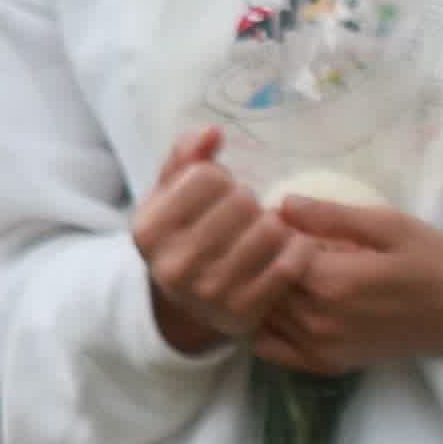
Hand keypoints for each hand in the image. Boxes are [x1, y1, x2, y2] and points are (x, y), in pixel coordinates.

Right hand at [131, 136, 307, 355]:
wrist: (187, 304)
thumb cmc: (183, 235)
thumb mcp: (169, 195)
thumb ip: (185, 156)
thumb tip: (212, 131)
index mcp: (147, 230)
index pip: (206, 177)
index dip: (219, 178)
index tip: (216, 196)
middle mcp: (173, 265)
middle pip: (241, 202)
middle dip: (248, 201)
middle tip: (244, 216)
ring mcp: (209, 293)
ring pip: (269, 230)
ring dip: (274, 224)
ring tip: (263, 232)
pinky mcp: (244, 312)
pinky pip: (289, 264)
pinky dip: (295, 249)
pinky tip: (283, 249)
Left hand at [254, 191, 442, 377]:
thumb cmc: (431, 261)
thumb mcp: (388, 225)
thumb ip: (331, 216)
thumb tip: (280, 203)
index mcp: (333, 283)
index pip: (268, 256)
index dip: (264, 233)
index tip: (269, 216)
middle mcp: (320, 322)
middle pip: (260, 287)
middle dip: (257, 261)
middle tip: (265, 239)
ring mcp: (321, 349)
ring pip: (262, 317)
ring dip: (259, 291)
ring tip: (274, 267)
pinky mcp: (327, 366)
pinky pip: (273, 350)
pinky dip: (264, 327)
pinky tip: (278, 304)